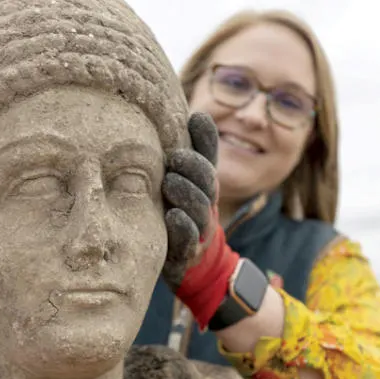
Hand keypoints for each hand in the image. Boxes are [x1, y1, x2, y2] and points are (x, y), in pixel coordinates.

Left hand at [161, 112, 239, 328]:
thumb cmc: (182, 214)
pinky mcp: (185, 253)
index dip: (206, 139)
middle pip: (206, 182)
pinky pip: (186, 240)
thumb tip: (195, 113)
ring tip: (170, 182)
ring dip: (186, 194)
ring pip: (198, 209)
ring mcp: (197, 229)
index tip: (196, 118)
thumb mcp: (186, 182)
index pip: (208, 159)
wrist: (192, 265)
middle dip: (193, 167)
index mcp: (203, 185)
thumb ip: (191, 151)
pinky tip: (173, 216)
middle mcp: (204, 204)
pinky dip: (182, 228)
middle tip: (174, 156)